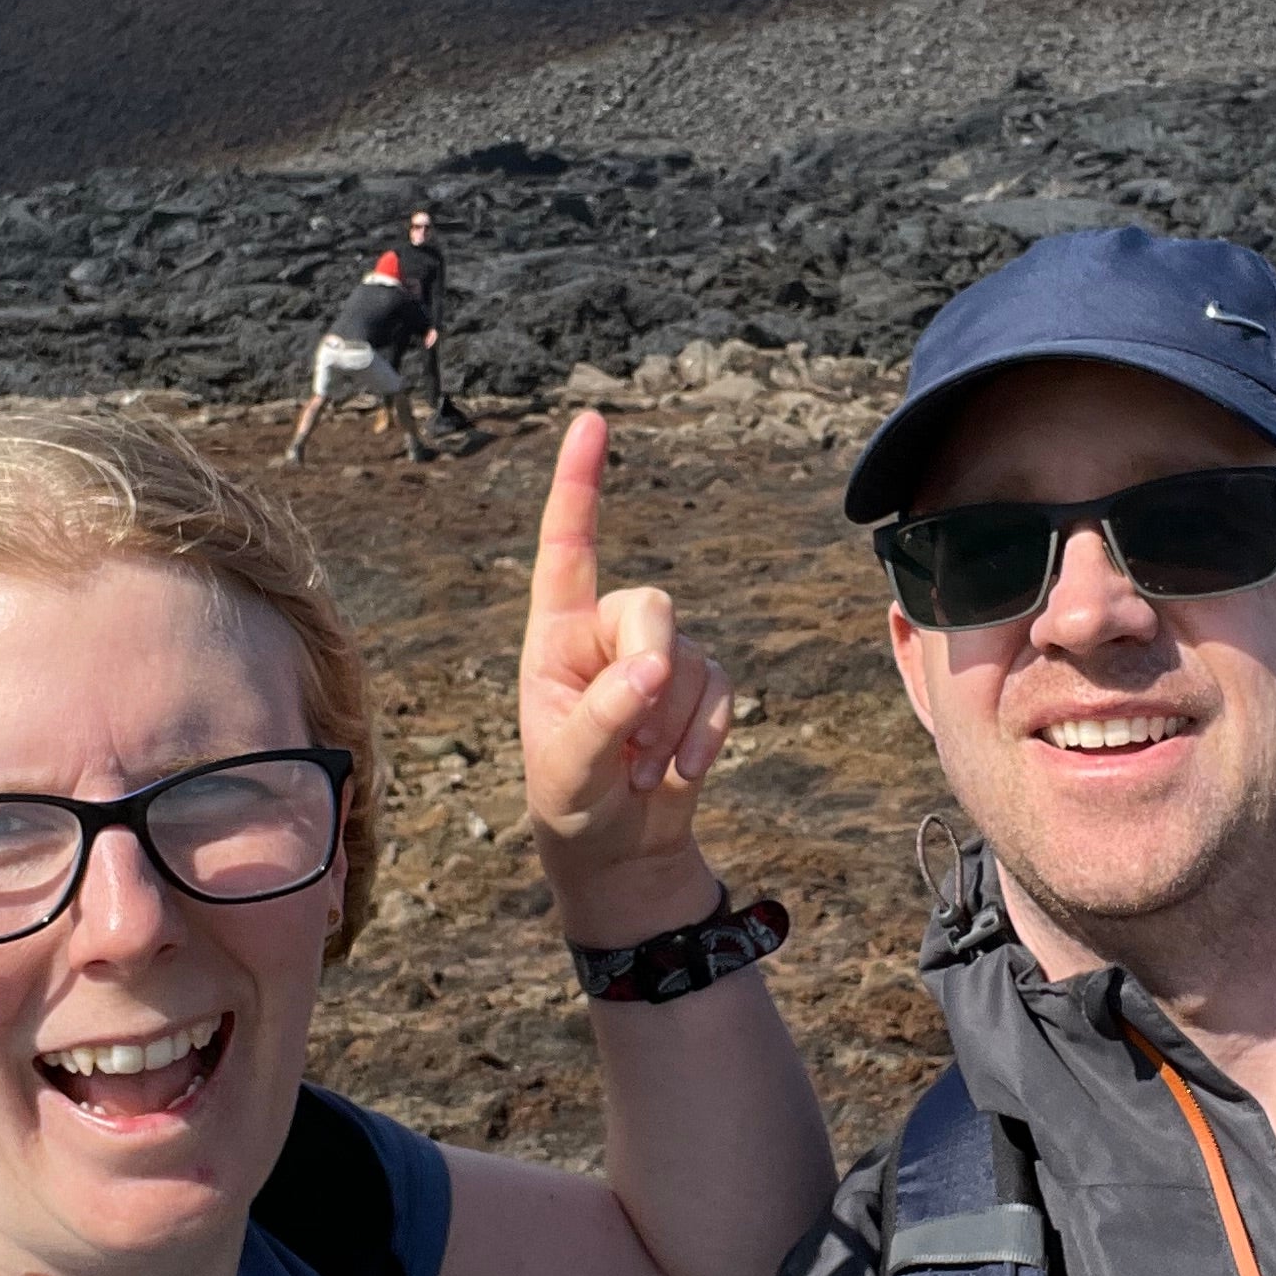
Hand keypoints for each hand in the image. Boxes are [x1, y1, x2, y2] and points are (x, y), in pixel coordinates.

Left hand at [520, 411, 734, 942]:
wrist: (618, 854)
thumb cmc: (571, 803)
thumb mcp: (568, 766)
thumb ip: (606, 714)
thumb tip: (654, 670)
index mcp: (554, 635)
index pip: (568, 546)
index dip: (580, 483)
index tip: (593, 422)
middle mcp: (605, 634)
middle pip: (652, 606)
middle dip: (653, 669)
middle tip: (638, 740)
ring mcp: (655, 659)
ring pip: (691, 654)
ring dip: (675, 723)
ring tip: (643, 772)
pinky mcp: (697, 690)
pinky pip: (722, 687)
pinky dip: (707, 734)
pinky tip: (680, 772)